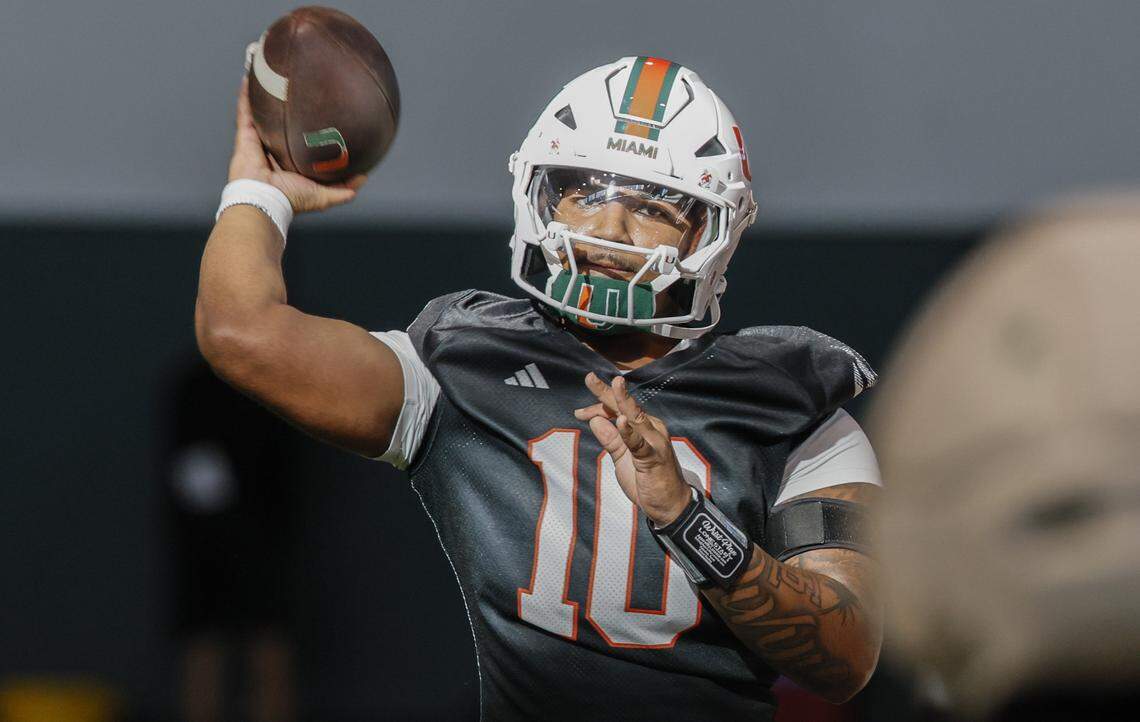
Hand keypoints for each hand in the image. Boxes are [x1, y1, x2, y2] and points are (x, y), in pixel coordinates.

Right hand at [228, 77, 366, 212]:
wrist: (265, 199)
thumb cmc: (291, 199)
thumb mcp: (324, 195)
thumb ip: (344, 188)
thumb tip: (363, 177)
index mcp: (290, 162)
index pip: (299, 141)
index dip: (306, 128)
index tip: (317, 112)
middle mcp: (274, 150)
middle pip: (281, 124)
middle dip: (286, 107)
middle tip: (295, 87)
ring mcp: (259, 141)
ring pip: (261, 113)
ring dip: (263, 95)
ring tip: (269, 73)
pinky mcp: (245, 136)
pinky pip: (245, 111)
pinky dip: (245, 95)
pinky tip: (249, 77)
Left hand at [575, 373, 692, 525]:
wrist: (669, 505)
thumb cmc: (646, 479)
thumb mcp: (622, 457)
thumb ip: (610, 439)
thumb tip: (594, 420)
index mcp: (642, 427)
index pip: (617, 410)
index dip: (598, 406)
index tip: (579, 412)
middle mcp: (650, 428)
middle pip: (626, 406)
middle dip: (607, 391)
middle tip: (589, 377)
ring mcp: (654, 442)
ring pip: (637, 418)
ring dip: (625, 401)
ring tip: (615, 384)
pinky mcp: (655, 458)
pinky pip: (640, 443)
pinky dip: (630, 433)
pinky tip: (621, 421)